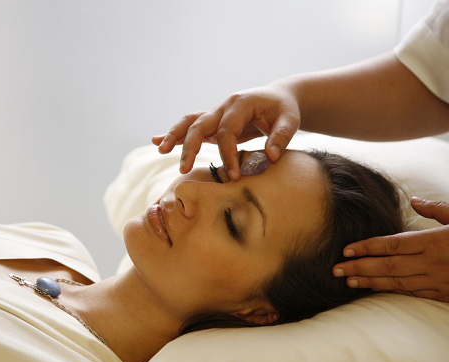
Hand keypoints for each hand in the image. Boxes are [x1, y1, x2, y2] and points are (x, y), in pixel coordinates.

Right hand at [152, 82, 300, 180]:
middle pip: (200, 124)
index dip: (228, 154)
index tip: (234, 176)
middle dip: (190, 146)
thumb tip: (270, 157)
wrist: (279, 97)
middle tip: (184, 169)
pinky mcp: (213, 123)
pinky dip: (175, 135)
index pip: (227, 131)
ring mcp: (216, 113)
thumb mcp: (291, 120)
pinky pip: (191, 127)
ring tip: (161, 150)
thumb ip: (282, 137)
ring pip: (190, 122)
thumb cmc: (285, 109)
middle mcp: (223, 106)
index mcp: (240, 104)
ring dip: (174, 136)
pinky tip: (158, 143)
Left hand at [333, 197, 448, 304]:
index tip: (347, 249)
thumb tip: (414, 200)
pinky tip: (377, 290)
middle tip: (335, 270)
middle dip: (359, 268)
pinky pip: (414, 293)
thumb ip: (437, 209)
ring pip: (397, 283)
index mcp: (436, 240)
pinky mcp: (447, 295)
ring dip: (370, 283)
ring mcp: (439, 281)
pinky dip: (393, 292)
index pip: (392, 244)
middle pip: (388, 266)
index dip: (367, 247)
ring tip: (348, 282)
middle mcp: (433, 262)